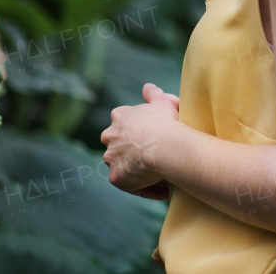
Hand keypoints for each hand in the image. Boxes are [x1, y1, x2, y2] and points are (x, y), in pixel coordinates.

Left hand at [101, 83, 180, 198]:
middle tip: (155, 155)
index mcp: (119, 117)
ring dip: (137, 169)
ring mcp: (111, 158)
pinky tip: (164, 189)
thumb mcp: (163, 100)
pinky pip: (133, 186)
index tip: (154, 136)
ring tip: (160, 174)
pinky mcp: (116, 178)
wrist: (165, 145)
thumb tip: (147, 87)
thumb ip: (153, 93)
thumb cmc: (166, 121)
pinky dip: (147, 187)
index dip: (139, 131)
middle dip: (131, 150)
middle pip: (118, 145)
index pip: (124, 124)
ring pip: (123, 165)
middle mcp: (109, 136)